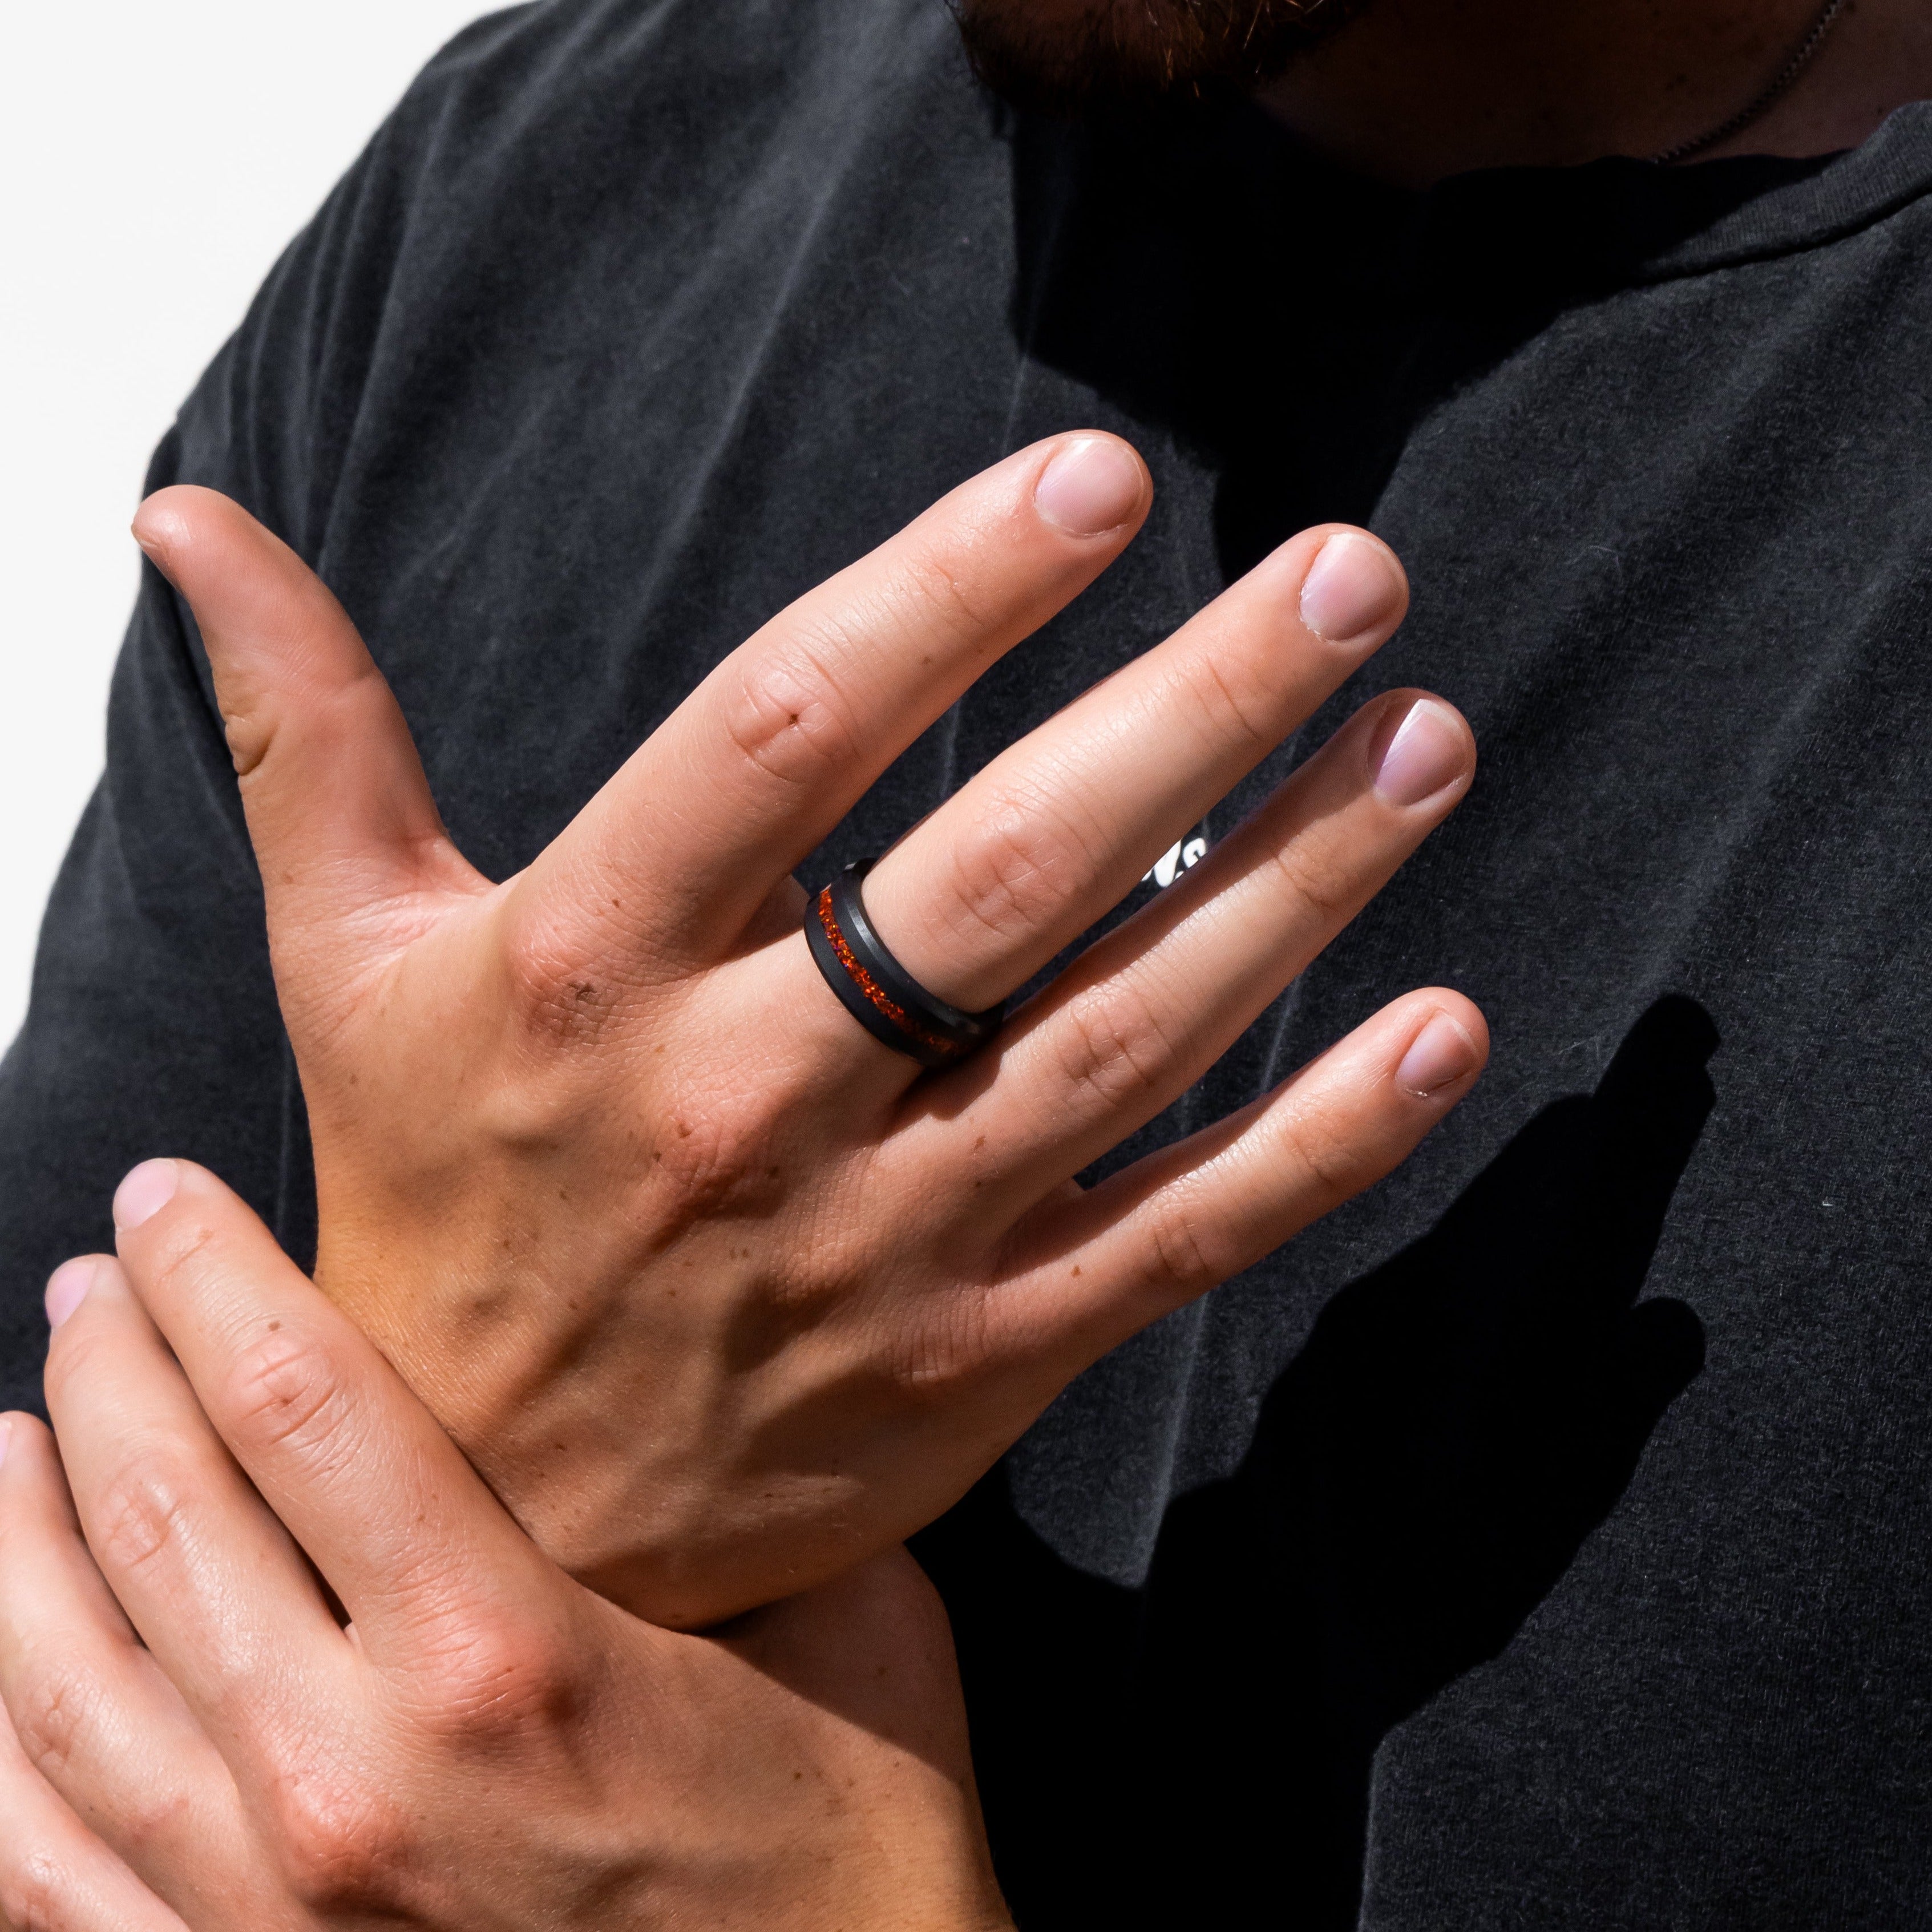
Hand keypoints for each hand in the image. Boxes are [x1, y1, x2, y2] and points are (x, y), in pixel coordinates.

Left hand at [0, 1165, 1010, 1931]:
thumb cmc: (855, 1842)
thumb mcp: (841, 1622)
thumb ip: (731, 1495)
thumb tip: (671, 1370)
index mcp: (504, 1657)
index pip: (299, 1403)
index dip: (209, 1277)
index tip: (163, 1201)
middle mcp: (352, 1778)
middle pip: (161, 1515)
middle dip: (105, 1369)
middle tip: (90, 1284)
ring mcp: (267, 1912)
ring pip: (58, 1682)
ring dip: (16, 1537)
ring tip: (7, 1439)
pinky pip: (41, 1865)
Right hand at [132, 432, 1485, 1626]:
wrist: (491, 1507)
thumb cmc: (432, 1195)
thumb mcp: (347, 962)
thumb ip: (305, 735)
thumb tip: (189, 521)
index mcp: (586, 976)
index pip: (783, 741)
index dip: (946, 597)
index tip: (1100, 484)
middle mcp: (743, 1103)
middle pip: (1001, 877)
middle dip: (1193, 713)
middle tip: (1352, 572)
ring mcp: (882, 1243)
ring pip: (1125, 1041)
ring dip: (1297, 887)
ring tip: (1427, 740)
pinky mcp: (982, 1354)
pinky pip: (1177, 1233)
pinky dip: (1322, 1138)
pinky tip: (1444, 1027)